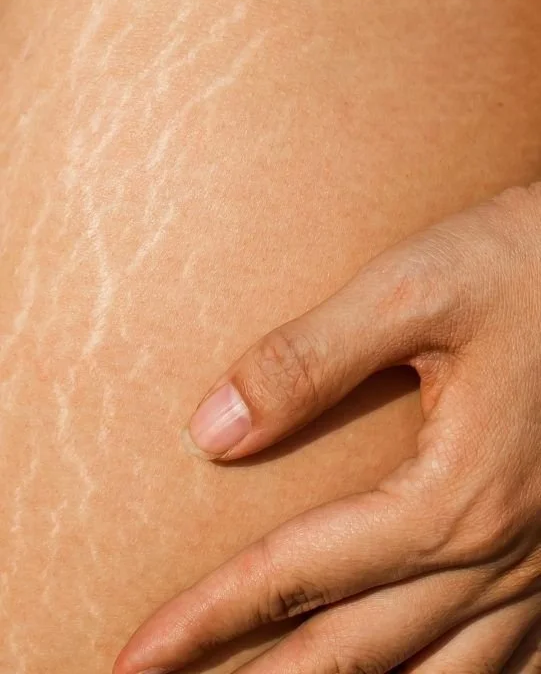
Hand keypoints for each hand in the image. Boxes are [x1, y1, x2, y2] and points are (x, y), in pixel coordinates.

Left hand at [115, 184, 540, 672]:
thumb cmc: (526, 261)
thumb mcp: (415, 289)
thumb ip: (309, 358)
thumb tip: (212, 427)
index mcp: (452, 494)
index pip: (297, 574)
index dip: (208, 616)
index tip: (138, 654)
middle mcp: (500, 552)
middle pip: (356, 649)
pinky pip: (513, 658)